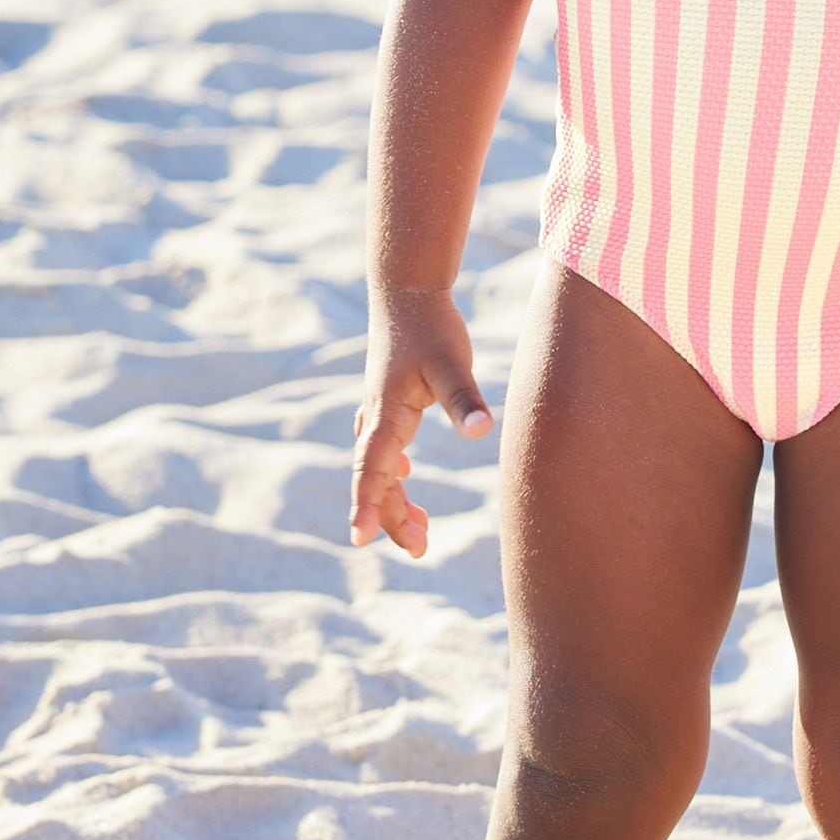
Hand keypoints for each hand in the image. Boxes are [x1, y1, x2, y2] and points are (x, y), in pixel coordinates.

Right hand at [350, 290, 493, 556]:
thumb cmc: (431, 326)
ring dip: (394, 501)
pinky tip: (407, 481)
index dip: (365, 507)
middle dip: (392, 518)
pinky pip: (383, 451)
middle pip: (376, 480)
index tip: (359, 541)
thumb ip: (465, 398)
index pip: (372, 470)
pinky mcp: (389, 404)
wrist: (408, 290)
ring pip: (379, 468)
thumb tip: (481, 431)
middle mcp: (376, 419)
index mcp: (387, 415)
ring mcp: (379, 412)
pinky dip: (393, 475)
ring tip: (422, 533)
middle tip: (422, 549)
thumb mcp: (452, 362)